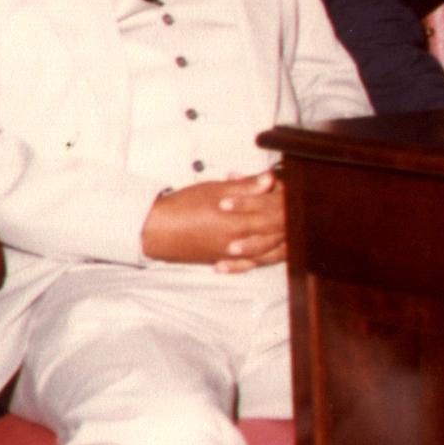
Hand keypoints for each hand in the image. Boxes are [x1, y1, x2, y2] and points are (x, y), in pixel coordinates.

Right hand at [141, 173, 288, 270]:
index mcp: (241, 222)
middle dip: (288, 218)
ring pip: (269, 252)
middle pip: (279, 234)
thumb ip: (246, 186)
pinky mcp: (224, 260)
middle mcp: (241, 242)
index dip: (287, 202)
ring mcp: (234, 255)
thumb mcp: (216, 190)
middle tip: (288, 204)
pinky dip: (260, 257)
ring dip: (280, 237)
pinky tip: (263, 249)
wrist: (155, 231)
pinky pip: (250, 265)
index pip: (279, 215)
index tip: (288, 190)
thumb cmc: (182, 208)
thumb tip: (270, 179)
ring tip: (281, 223)